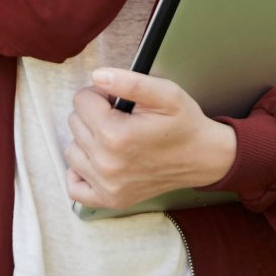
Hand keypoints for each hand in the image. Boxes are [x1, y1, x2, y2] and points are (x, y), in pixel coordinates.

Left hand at [63, 69, 236, 209]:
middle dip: (94, 114)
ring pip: (72, 151)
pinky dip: (81, 172)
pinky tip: (98, 161)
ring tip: (113, 138)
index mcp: (116, 135)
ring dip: (87, 140)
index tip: (117, 100)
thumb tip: (98, 76)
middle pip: (75, 123)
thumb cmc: (184, 124)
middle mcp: (107, 163)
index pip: (81, 101)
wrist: (203, 158)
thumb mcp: (165, 93)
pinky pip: (75, 187)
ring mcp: (107, 185)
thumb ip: (129, 81)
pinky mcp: (110, 199)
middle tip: (120, 117)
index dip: (100, 94)